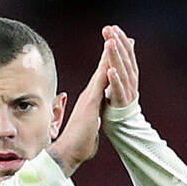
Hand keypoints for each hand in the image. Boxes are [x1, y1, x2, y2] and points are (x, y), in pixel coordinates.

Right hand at [47, 45, 108, 176]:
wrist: (68, 152)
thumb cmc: (79, 146)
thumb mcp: (90, 129)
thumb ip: (92, 123)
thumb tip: (93, 124)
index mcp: (91, 101)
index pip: (102, 78)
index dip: (109, 63)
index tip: (117, 50)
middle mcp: (89, 95)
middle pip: (102, 69)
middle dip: (110, 51)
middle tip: (118, 33)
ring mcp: (89, 97)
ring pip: (101, 70)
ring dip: (108, 53)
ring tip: (115, 36)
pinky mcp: (90, 102)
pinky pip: (100, 81)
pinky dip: (105, 67)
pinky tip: (110, 55)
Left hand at [101, 24, 138, 108]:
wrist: (124, 128)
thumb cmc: (119, 101)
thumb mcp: (122, 78)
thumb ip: (123, 61)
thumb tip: (129, 41)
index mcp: (130, 74)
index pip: (126, 53)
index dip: (120, 39)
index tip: (112, 27)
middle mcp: (130, 80)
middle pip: (124, 59)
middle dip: (116, 43)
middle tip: (109, 30)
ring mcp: (127, 91)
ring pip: (122, 71)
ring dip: (115, 56)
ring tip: (110, 43)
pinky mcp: (121, 103)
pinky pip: (118, 90)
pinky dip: (115, 80)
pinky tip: (110, 70)